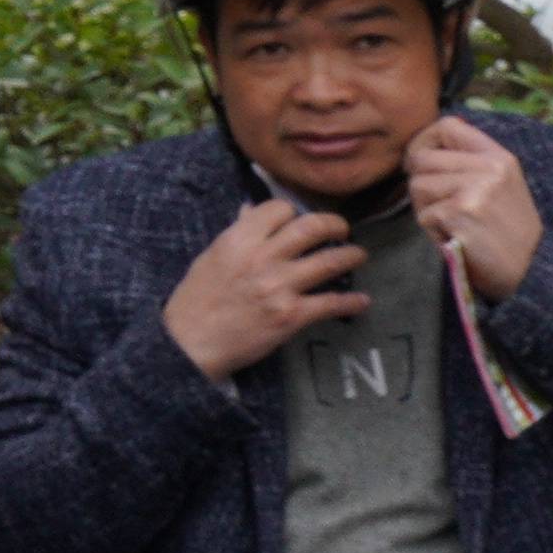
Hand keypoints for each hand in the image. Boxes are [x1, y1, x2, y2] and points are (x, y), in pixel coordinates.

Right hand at [164, 195, 369, 377]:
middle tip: (342, 230)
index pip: (279, 209)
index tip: (298, 220)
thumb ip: (237, 234)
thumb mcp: (211, 257)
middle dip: (335, 225)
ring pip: (330, 261)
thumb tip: (252, 211)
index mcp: (239, 239)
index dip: (293, 212)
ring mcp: (280, 286)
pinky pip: (332, 303)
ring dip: (352, 256)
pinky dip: (352, 302)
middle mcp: (263, 258)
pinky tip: (361, 301)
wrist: (191, 343)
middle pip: (312, 228)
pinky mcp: (292, 315)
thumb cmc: (195, 299)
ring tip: (359, 256)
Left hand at [404, 118, 543, 301]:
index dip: (424, 141)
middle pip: (422, 159)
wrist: (530, 270)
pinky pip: (424, 215)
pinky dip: (432, 231)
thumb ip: (471, 162)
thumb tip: (426, 145)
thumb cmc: (508, 229)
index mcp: (499, 156)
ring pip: (418, 186)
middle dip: (422, 183)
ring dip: (426, 208)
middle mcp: (488, 168)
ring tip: (452, 223)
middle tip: (440, 205)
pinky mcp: (459, 213)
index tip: (421, 161)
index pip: (448, 125)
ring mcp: (474, 190)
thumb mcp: (502, 184)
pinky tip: (455, 238)